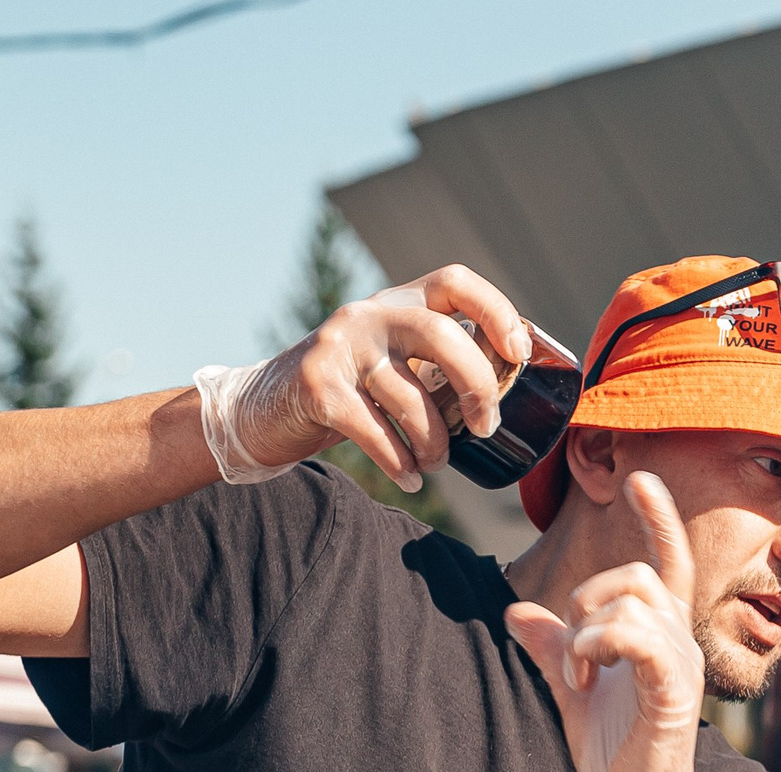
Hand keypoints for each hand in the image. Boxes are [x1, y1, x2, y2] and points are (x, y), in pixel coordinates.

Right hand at [195, 265, 528, 491]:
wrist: (262, 410)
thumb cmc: (349, 393)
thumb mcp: (393, 362)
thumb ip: (438, 364)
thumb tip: (506, 395)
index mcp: (397, 303)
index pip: (454, 282)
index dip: (495, 311)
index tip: (518, 353)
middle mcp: (369, 315)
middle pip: (441, 336)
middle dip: (476, 386)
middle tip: (485, 425)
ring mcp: (340, 348)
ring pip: (410, 398)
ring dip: (434, 444)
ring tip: (434, 464)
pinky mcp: (317, 388)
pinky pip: (376, 433)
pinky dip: (400, 464)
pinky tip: (409, 479)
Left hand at [505, 473, 704, 771]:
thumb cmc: (612, 755)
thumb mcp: (572, 690)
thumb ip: (551, 647)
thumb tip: (516, 610)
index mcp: (660, 637)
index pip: (668, 563)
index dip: (659, 519)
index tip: (641, 478)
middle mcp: (679, 643)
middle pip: (636, 576)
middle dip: (588, 599)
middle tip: (572, 654)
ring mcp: (681, 666)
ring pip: (633, 600)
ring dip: (586, 631)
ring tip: (578, 676)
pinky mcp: (674, 692)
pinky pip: (635, 637)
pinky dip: (598, 646)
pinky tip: (586, 678)